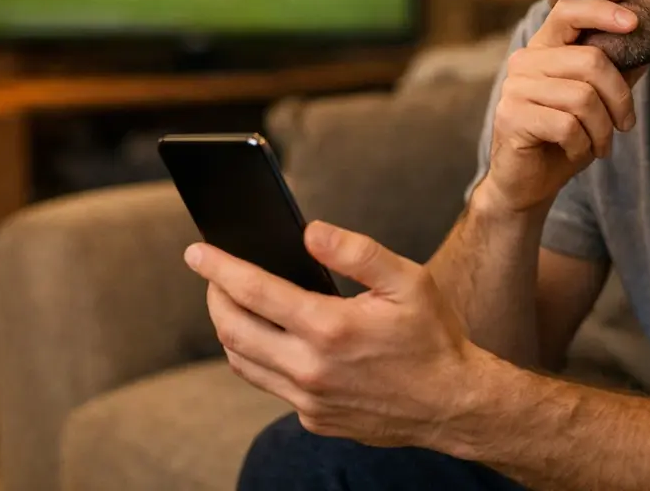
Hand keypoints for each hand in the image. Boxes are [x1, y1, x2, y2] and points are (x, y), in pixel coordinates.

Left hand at [184, 221, 488, 447]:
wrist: (453, 404)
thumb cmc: (433, 337)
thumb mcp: (408, 280)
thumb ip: (356, 252)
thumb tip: (309, 231)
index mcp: (330, 328)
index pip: (254, 292)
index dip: (219, 268)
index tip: (196, 252)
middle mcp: (311, 368)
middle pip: (233, 330)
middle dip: (215, 297)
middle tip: (212, 275)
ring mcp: (309, 400)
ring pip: (243, 362)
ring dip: (230, 329)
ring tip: (235, 302)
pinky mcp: (314, 418)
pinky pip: (270, 384)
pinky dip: (259, 356)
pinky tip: (273, 337)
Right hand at [483, 0, 643, 212]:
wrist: (528, 182)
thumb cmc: (564, 138)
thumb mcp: (598, 101)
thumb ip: (617, 71)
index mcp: (544, 48)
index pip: (568, 10)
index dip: (602, 11)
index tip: (635, 23)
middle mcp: (525, 61)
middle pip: (591, 61)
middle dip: (619, 98)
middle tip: (625, 125)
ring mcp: (514, 88)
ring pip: (583, 98)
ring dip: (602, 129)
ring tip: (600, 144)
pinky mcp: (511, 117)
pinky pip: (567, 126)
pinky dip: (582, 145)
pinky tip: (576, 151)